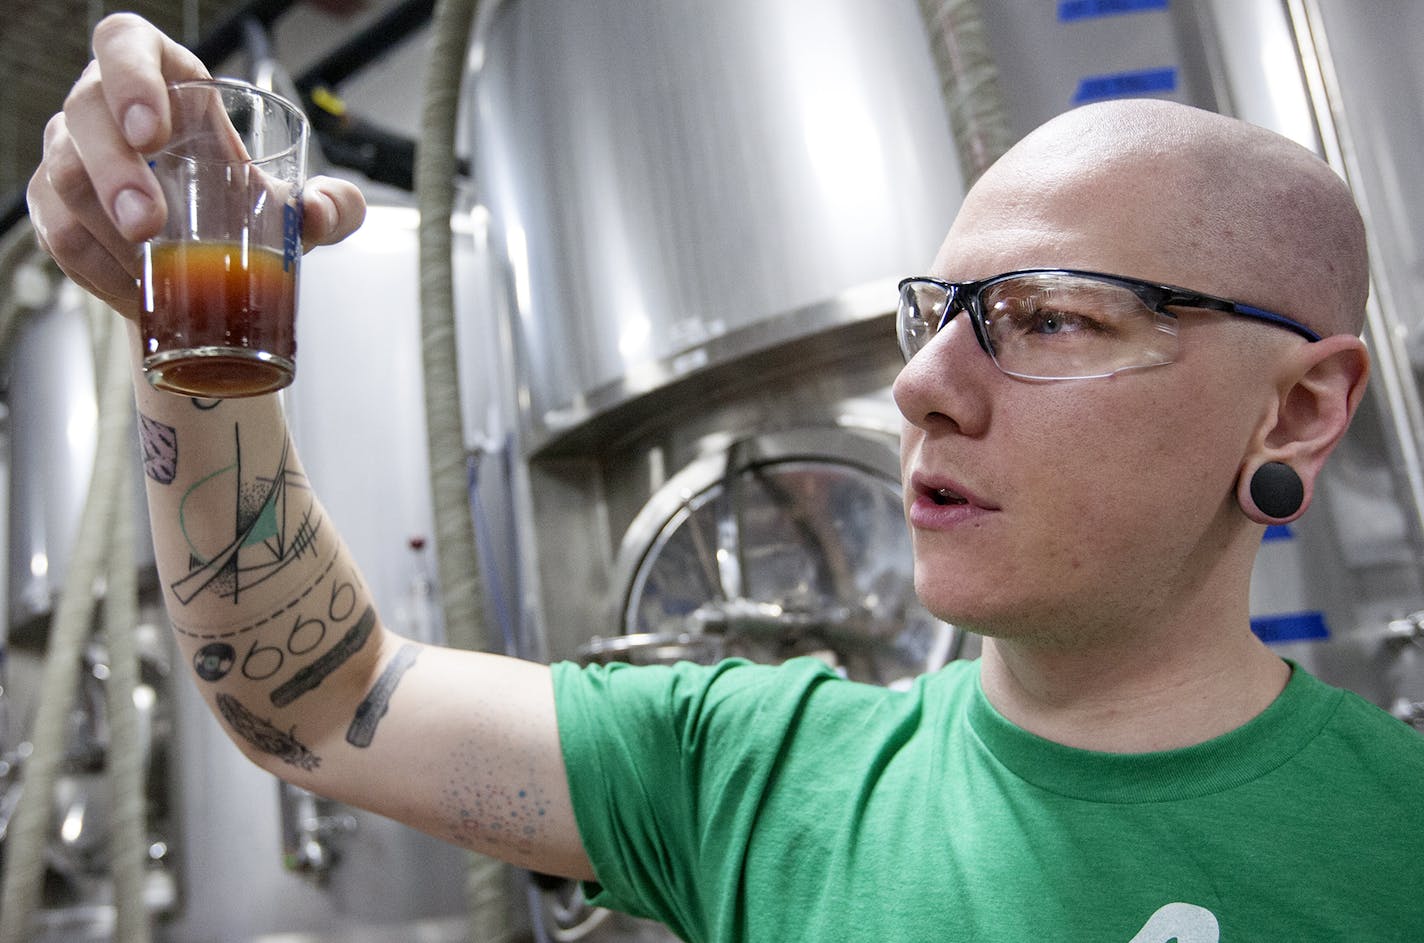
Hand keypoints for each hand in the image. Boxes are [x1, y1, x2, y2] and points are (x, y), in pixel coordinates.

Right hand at [26, 13, 365, 318]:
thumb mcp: (295, 202)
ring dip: (101, 226)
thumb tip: (319, 213)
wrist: (208, 262)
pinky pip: (57, 233)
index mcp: (165, 81)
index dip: (129, 76)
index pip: (125, 44)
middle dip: (114, 172)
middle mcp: (106, 108)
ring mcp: (73, 155)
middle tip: (150, 223)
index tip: (151, 130)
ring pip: (61, 176)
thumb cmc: (240, 203)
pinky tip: (134, 286)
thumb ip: (332, 205)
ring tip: (147, 261)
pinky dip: (95, 267)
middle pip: (84, 114)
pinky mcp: (55, 208)